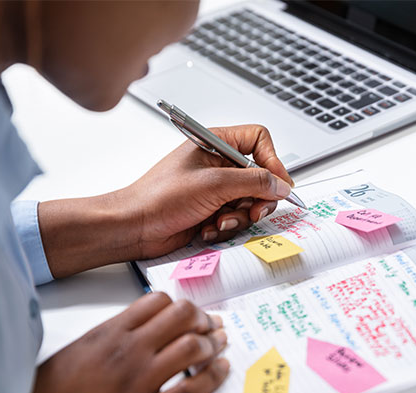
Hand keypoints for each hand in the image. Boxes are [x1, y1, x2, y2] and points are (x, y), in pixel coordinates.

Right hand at [0, 293, 228, 392]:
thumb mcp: (78, 351)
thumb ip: (111, 335)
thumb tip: (143, 327)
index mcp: (109, 333)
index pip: (158, 301)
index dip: (182, 305)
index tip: (192, 314)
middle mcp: (127, 352)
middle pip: (182, 317)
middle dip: (203, 319)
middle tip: (211, 327)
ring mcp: (138, 383)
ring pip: (192, 348)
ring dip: (213, 345)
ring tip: (219, 347)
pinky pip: (192, 390)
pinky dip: (213, 378)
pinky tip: (221, 371)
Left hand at [38, 124, 294, 277]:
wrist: (135, 227)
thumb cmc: (159, 197)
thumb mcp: (214, 184)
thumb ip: (253, 182)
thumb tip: (280, 184)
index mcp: (216, 144)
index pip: (258, 140)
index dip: (272, 160)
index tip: (278, 183)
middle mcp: (218, 164)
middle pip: (260, 176)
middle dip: (258, 198)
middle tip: (252, 211)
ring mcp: (216, 188)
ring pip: (250, 201)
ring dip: (238, 217)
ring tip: (219, 221)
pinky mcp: (212, 209)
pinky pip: (235, 218)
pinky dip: (226, 226)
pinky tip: (207, 228)